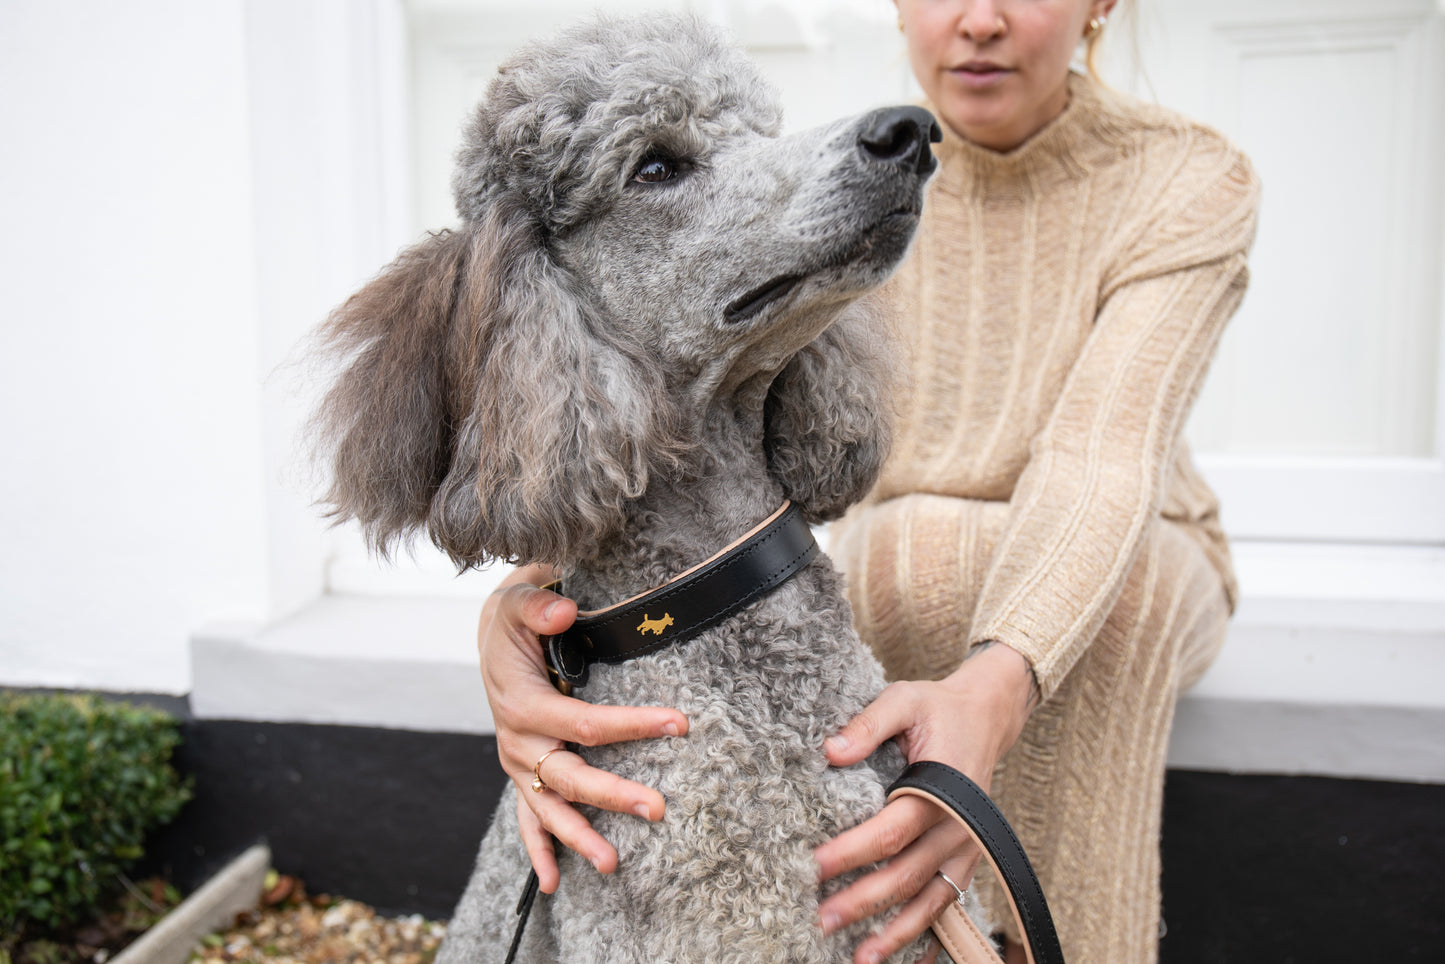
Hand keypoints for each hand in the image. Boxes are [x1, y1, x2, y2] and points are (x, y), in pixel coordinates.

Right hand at [479, 565, 688, 891]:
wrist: (492, 638)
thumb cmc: (515, 619)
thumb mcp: (519, 600)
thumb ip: (539, 605)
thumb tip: (565, 611)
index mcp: (524, 704)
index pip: (585, 723)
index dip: (631, 725)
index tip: (678, 724)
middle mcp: (518, 742)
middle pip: (570, 777)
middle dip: (613, 795)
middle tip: (657, 809)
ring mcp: (519, 764)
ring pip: (550, 808)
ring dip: (579, 837)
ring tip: (612, 866)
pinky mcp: (522, 773)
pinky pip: (527, 819)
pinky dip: (538, 851)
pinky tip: (552, 885)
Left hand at [814, 642, 1037, 963]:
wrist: (987, 716)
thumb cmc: (939, 709)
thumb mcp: (903, 700)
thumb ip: (868, 725)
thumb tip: (830, 751)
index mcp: (940, 789)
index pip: (890, 832)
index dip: (851, 853)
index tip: (813, 866)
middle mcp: (958, 826)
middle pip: (906, 875)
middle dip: (863, 902)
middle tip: (820, 919)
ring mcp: (967, 848)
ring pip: (930, 900)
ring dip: (897, 933)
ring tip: (860, 958)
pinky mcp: (967, 859)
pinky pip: (949, 904)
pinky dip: (930, 935)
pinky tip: (909, 961)